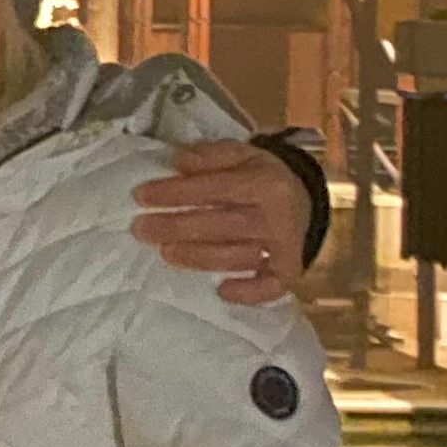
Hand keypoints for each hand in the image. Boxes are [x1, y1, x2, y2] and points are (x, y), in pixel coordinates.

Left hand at [128, 137, 313, 302]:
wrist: (306, 198)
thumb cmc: (262, 177)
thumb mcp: (242, 154)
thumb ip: (210, 156)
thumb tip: (178, 161)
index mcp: (264, 182)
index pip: (212, 188)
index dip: (175, 193)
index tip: (140, 196)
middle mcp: (276, 215)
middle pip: (221, 225)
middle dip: (177, 228)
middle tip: (141, 230)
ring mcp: (284, 245)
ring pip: (238, 256)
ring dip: (199, 258)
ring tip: (166, 253)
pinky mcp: (290, 269)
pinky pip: (271, 286)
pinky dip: (249, 292)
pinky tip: (222, 291)